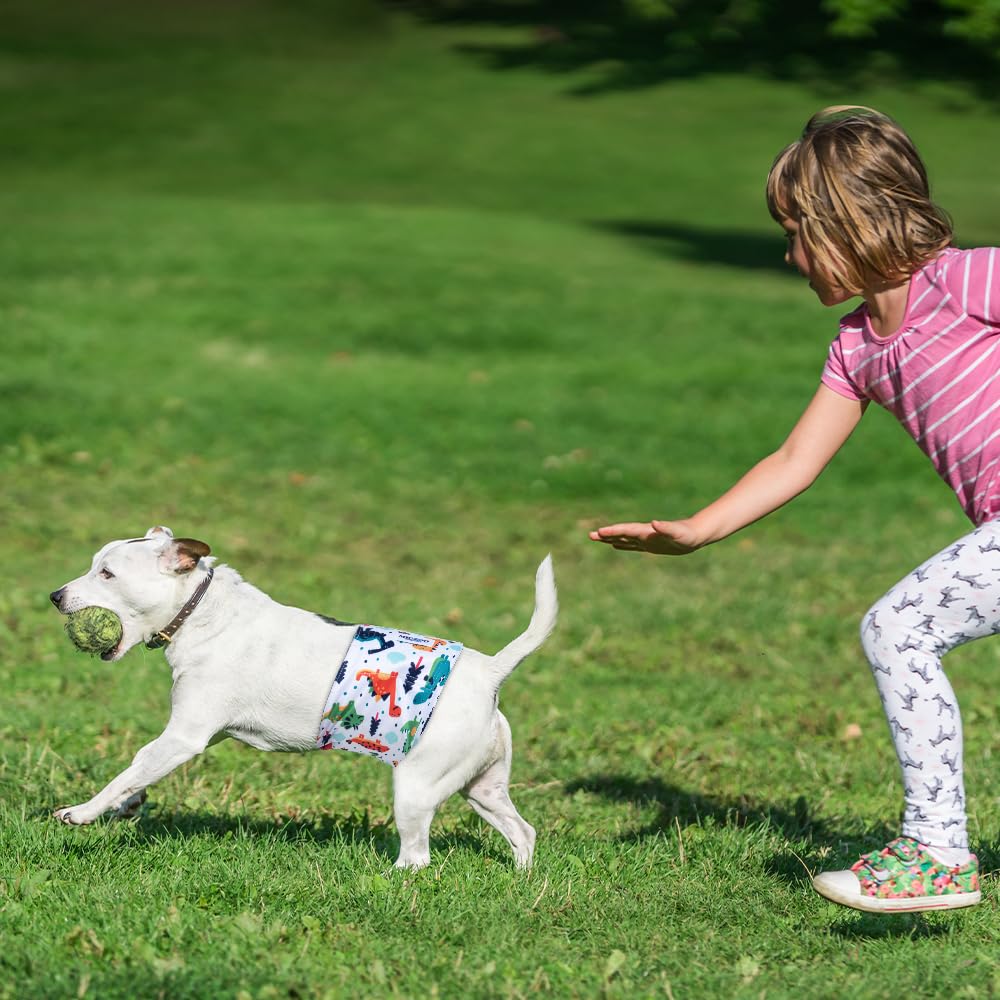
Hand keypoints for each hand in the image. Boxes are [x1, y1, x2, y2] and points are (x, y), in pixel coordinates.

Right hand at [588, 519, 702, 554]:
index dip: (613, 531)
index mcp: (647, 531)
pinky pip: (632, 545)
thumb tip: (655, 523)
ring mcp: (646, 539)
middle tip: (590, 535)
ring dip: (610, 539)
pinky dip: (621, 544)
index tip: (599, 531)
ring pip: (624, 539)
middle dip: (606, 534)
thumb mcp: (678, 533)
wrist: (696, 534)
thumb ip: (666, 528)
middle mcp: (644, 534)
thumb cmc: (688, 535)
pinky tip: (615, 545)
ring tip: (596, 537)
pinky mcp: (650, 545)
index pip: (626, 531)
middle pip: (621, 534)